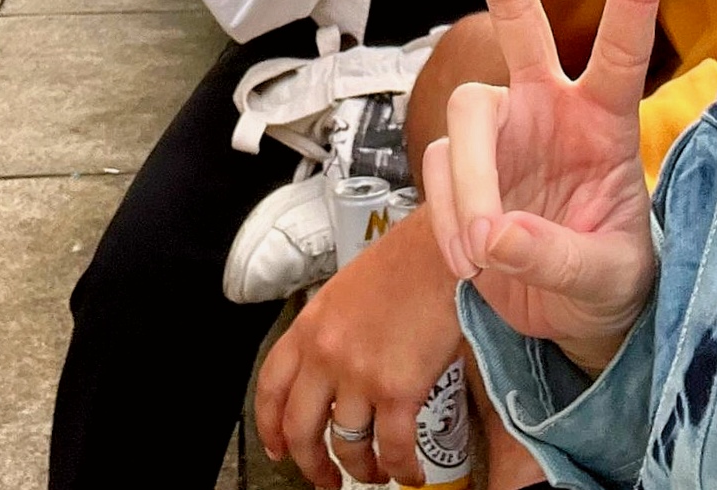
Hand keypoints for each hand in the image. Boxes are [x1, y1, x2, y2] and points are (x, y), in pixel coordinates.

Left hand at [255, 207, 459, 486]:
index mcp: (311, 325)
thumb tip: (337, 371)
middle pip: (301, 428)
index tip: (277, 447)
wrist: (447, 248)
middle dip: (311, 464)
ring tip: (376, 473)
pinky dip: (402, 470)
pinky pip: (393, 448)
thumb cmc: (407, 262)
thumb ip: (333, 330)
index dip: (269, 425)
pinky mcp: (398, 390)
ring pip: (348, 446)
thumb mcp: (348, 290)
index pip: (271, 386)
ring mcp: (359, 374)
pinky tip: (411, 473)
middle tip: (326, 480)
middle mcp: (326, 354)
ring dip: (362, 470)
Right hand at [423, 0, 664, 372]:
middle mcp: (547, 102)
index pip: (622, 43)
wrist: (563, 319)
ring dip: (471, 190)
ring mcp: (501, 126)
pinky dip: (453, 220)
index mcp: (603, 117)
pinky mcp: (460, 161)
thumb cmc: (607, 281)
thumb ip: (552, 257)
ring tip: (487, 253)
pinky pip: (438, 173)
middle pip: (514, 6)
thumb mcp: (604, 281)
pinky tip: (476, 256)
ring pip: (465, 119)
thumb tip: (493, 237)